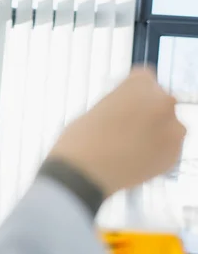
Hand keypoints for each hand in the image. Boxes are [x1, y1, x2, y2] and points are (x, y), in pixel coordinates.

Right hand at [49, 67, 185, 196]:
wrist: (83, 175)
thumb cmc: (81, 140)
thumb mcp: (97, 108)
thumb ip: (122, 103)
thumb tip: (132, 110)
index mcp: (141, 84)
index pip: (143, 78)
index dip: (129, 92)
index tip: (120, 106)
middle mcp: (163, 101)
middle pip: (158, 100)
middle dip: (145, 111)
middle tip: (122, 129)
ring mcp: (172, 129)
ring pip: (167, 125)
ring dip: (153, 131)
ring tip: (127, 147)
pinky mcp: (173, 154)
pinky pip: (167, 147)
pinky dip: (154, 151)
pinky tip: (133, 159)